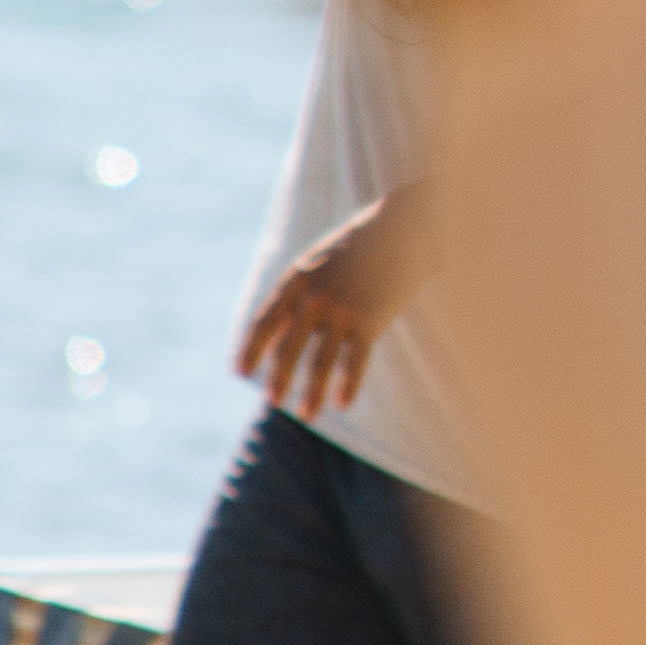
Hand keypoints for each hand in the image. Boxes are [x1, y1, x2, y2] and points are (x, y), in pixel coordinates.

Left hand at [232, 200, 404, 410]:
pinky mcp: (370, 320)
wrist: (405, 228)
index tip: (240, 372)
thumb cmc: (363, 245)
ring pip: (319, 362)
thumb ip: (301, 292)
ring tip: (306, 415)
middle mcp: (313, 297)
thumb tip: (282, 328)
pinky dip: (347, 386)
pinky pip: (354, 362)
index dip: (250, 350)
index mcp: (296, 280)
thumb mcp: (320, 262)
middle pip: (287, 348)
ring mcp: (341, 310)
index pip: (264, 322)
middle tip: (274, 401)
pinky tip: (343, 404)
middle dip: (279, 378)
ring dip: (311, 392)